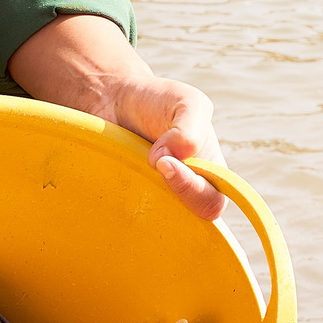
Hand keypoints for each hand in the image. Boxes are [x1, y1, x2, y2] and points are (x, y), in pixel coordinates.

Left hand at [104, 72, 228, 220]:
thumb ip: (192, 131)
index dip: (192, 190)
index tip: (163, 161)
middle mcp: (186, 193)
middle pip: (185, 221)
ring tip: (132, 165)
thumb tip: (170, 160)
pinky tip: (117, 177)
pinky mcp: (128, 203)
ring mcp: (155, 200)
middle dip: (169, 192)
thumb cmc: (156, 101)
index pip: (211, 203)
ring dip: (143, 199)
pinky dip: (120, 205)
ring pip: (155, 223)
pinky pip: (126, 220)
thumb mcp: (188, 102)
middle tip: (150, 160)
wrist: (111, 99)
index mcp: (210, 175)